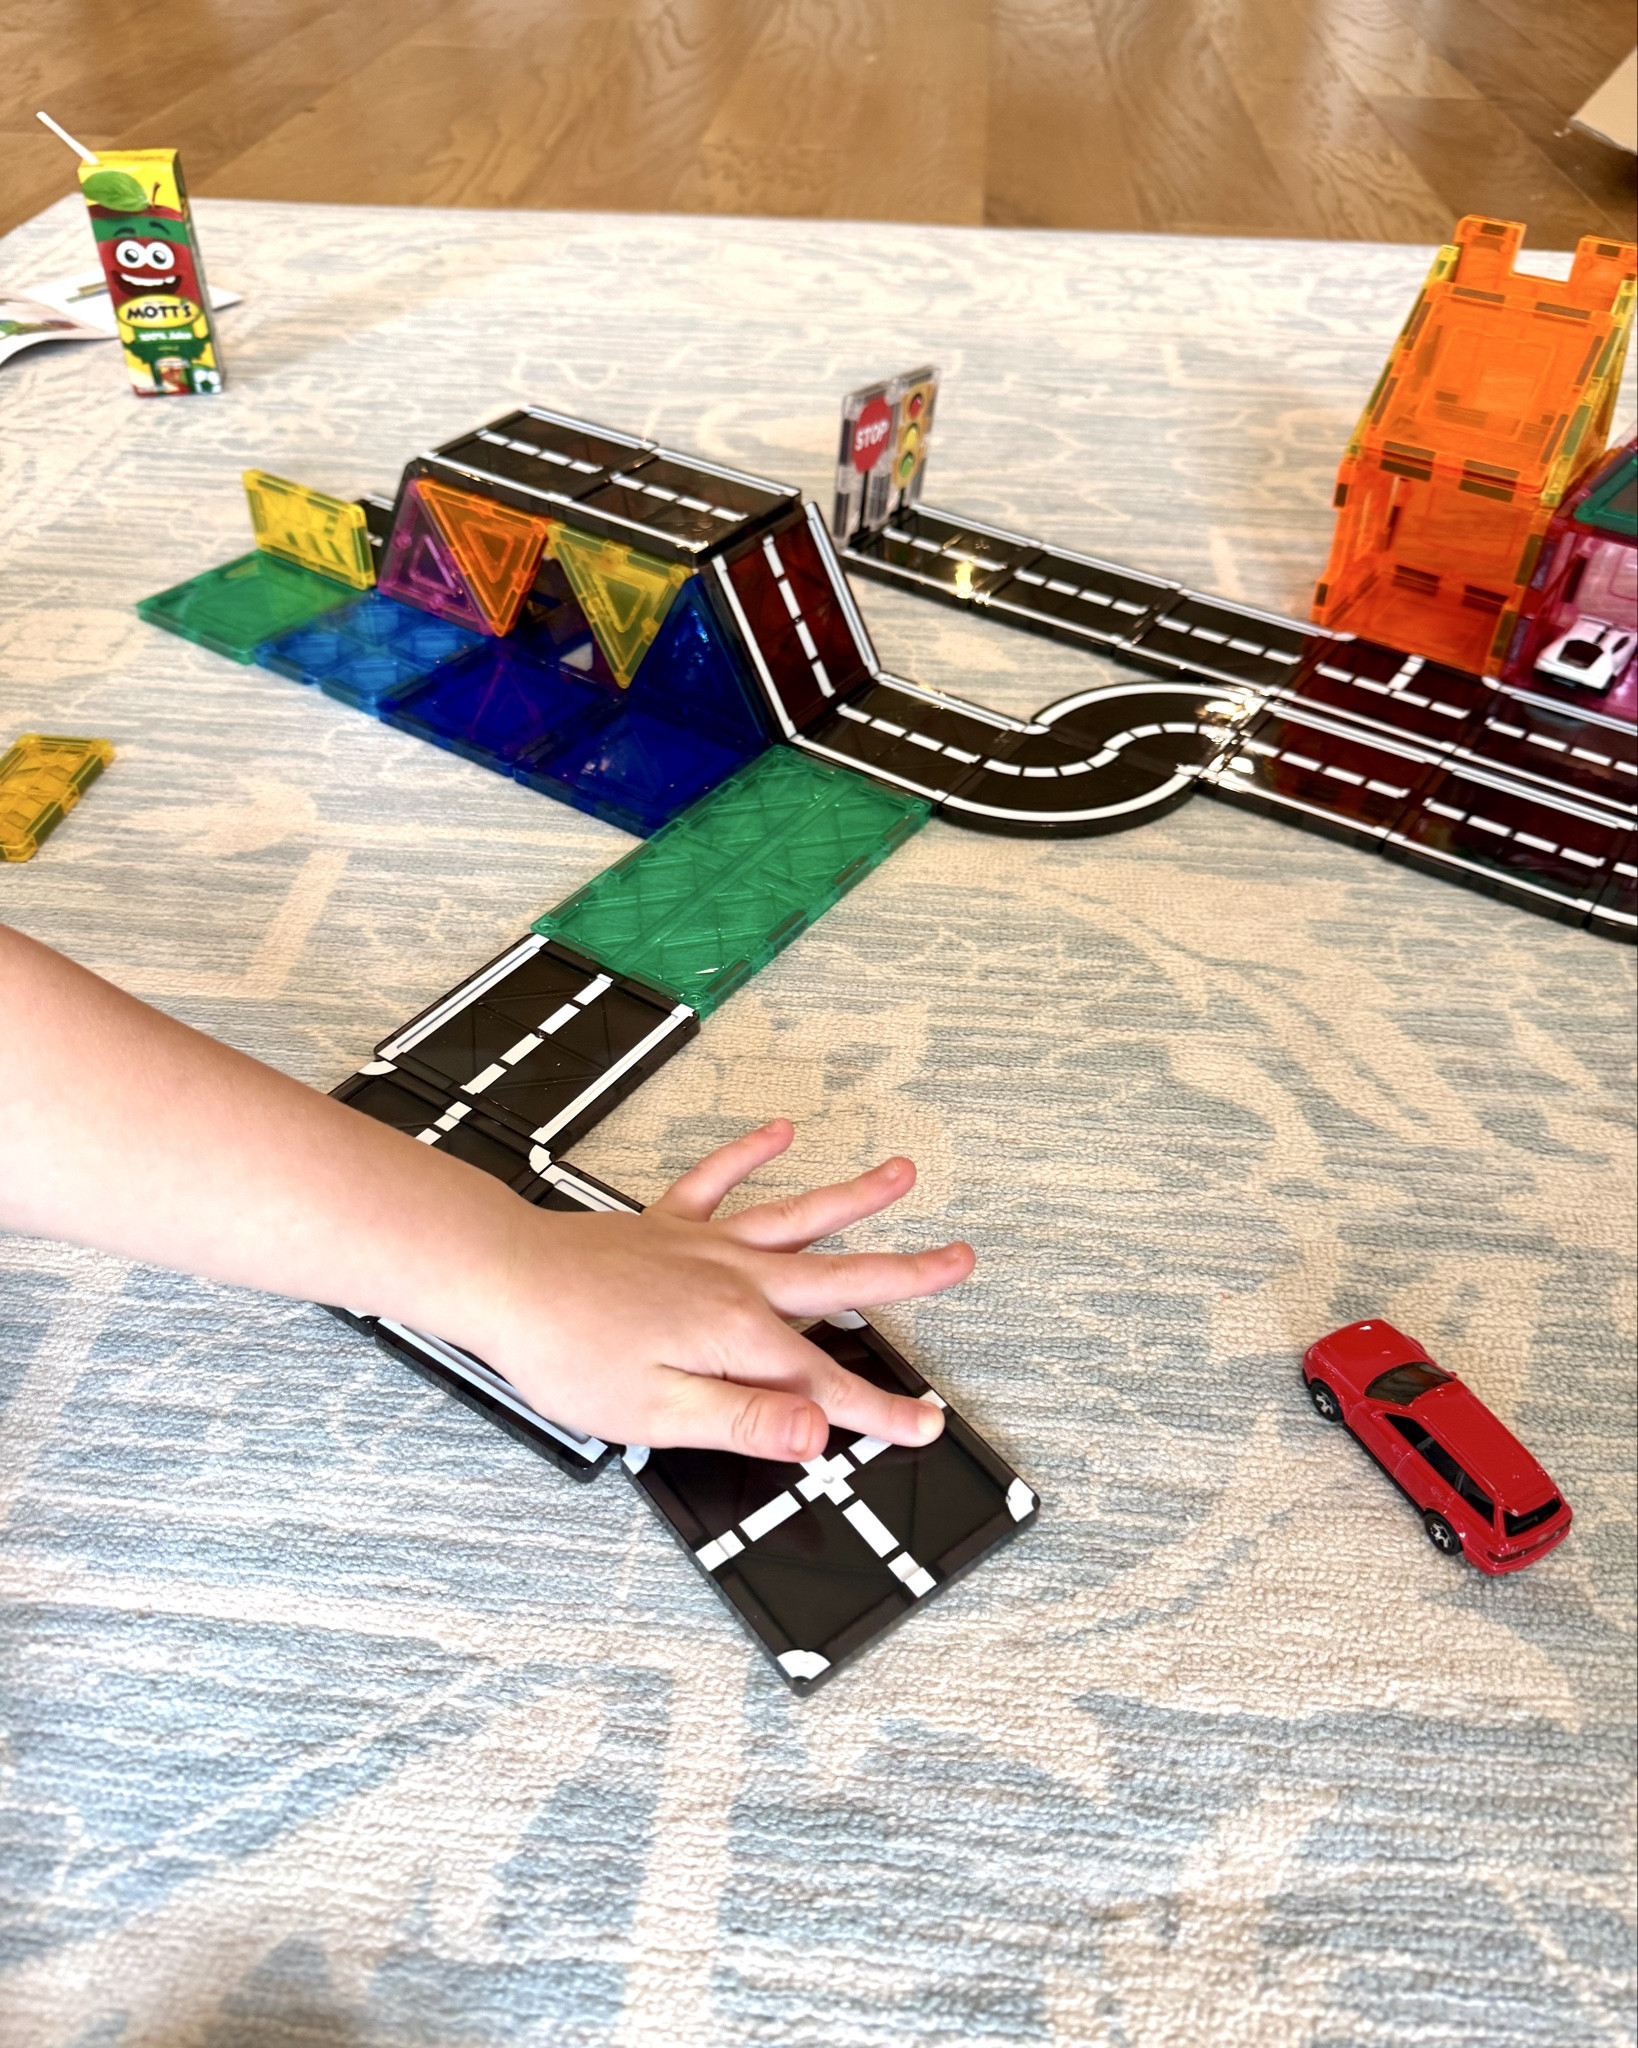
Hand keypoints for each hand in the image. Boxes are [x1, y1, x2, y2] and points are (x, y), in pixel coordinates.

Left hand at [473, 1120, 973, 1462]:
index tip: (927, 1426)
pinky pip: (718, 1180)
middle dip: (907, 1275)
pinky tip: (780, 1132)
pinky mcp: (665, 1223)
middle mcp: (734, 1281)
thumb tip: (817, 1433)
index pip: (825, 1386)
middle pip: (839, 1278)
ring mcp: (703, 1245)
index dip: (879, 1412)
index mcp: (736, 1336)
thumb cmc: (567, 1352)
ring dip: (854, 1197)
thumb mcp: (656, 1412)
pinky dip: (750, 1154)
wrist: (502, 1279)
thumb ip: (744, 1419)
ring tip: (903, 1173)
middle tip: (962, 1260)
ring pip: (796, 1218)